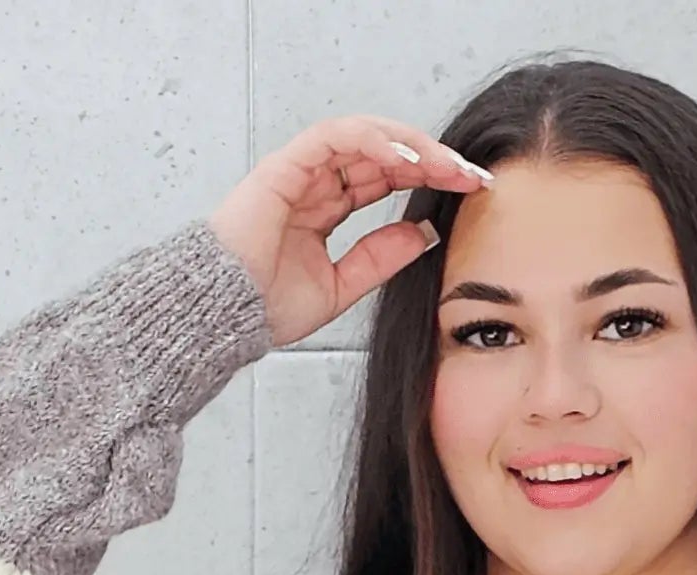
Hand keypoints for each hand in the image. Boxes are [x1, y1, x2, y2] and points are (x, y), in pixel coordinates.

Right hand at [208, 113, 492, 349]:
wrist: (223, 316)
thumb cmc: (265, 306)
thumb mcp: (341, 285)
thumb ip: (379, 257)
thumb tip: (424, 234)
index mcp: (327, 206)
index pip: (387, 178)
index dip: (429, 179)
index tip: (471, 192)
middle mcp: (316, 181)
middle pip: (384, 153)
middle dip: (432, 160)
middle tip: (473, 175)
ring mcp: (301, 170)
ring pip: (366, 137)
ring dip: (412, 146)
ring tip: (447, 167)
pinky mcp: (286, 164)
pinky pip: (337, 137)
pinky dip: (375, 141)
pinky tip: (409, 159)